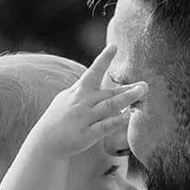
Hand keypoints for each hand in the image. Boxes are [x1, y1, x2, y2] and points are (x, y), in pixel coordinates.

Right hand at [30, 43, 144, 160]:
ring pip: (108, 106)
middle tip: (145, 85)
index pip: (92, 72)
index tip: (114, 46)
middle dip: (126, 88)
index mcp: (78, 92)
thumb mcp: (68, 98)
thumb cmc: (59, 119)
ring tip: (141, 92)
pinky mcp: (86, 135)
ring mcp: (84, 118)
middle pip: (108, 92)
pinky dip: (117, 121)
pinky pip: (104, 127)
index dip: (103, 59)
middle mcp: (81, 103)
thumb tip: (101, 81)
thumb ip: (85, 90)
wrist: (45, 143)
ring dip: (126, 98)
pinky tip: (129, 116)